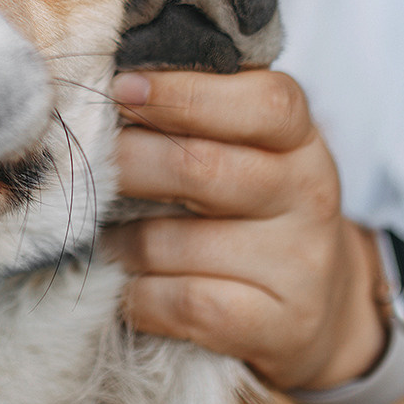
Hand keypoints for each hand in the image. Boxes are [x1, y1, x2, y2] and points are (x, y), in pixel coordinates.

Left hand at [108, 68, 384, 391]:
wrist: (318, 309)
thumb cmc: (253, 210)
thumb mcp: (247, 150)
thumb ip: (194, 112)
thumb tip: (110, 78)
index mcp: (300, 137)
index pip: (263, 103)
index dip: (184, 94)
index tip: (120, 89)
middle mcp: (310, 193)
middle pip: (201, 168)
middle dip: (127, 163)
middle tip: (84, 164)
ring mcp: (301, 263)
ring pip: (176, 242)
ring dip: (121, 241)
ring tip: (106, 236)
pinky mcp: (283, 325)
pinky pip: (185, 303)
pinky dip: (140, 296)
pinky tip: (129, 287)